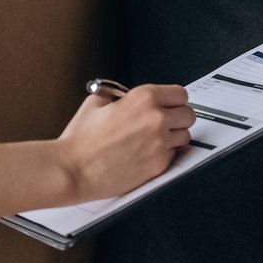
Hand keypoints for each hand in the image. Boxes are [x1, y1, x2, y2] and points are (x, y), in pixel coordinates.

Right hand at [56, 84, 193, 201]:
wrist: (73, 169)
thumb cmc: (80, 139)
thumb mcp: (97, 101)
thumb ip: (120, 95)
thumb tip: (129, 96)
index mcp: (143, 97)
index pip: (180, 93)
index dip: (173, 100)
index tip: (170, 105)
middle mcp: (156, 118)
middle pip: (188, 114)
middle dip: (177, 118)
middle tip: (165, 122)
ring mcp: (159, 143)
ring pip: (185, 136)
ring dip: (173, 137)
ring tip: (154, 140)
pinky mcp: (159, 165)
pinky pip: (174, 155)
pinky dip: (164, 154)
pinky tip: (147, 153)